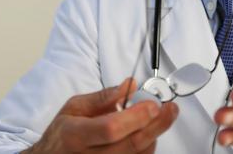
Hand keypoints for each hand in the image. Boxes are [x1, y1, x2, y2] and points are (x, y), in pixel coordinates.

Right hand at [24, 78, 178, 153]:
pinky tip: (147, 133)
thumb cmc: (63, 134)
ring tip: (157, 118)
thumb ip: (103, 97)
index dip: (136, 117)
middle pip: (131, 145)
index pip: (111, 128)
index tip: (153, 104)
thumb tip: (130, 85)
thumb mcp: (74, 107)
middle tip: (170, 110)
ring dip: (153, 135)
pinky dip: (146, 147)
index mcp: (76, 135)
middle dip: (156, 125)